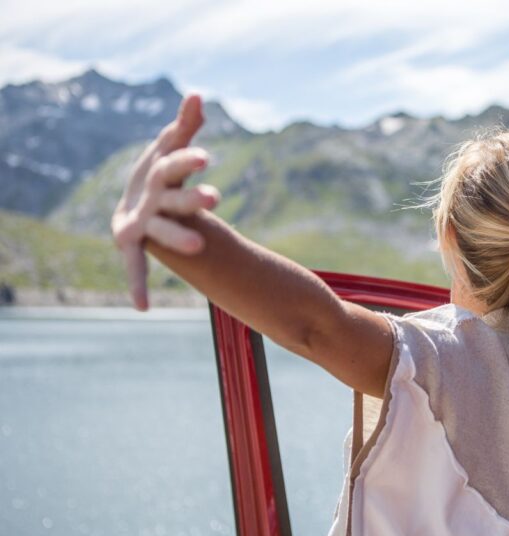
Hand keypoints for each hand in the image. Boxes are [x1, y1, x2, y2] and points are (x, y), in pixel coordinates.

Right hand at [111, 94, 219, 309]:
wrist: (131, 201)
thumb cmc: (160, 172)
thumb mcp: (171, 148)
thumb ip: (185, 126)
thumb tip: (198, 94)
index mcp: (160, 172)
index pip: (175, 163)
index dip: (189, 159)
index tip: (208, 158)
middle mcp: (149, 197)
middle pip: (172, 197)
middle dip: (191, 198)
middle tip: (216, 196)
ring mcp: (140, 222)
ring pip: (161, 231)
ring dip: (177, 238)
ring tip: (198, 248)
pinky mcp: (132, 243)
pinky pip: (135, 266)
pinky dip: (136, 285)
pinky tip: (141, 308)